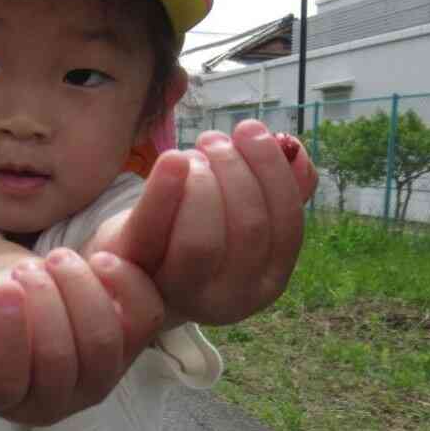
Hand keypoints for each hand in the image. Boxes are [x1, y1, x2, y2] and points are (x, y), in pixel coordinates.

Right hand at [0, 249, 164, 425]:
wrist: (30, 305)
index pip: (4, 381)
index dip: (6, 334)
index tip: (4, 287)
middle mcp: (53, 402)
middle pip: (58, 359)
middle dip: (43, 301)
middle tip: (27, 268)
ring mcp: (97, 380)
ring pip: (102, 342)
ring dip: (79, 290)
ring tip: (56, 258)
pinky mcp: (132, 349)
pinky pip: (145, 320)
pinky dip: (127, 285)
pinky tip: (99, 259)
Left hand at [98, 120, 317, 325]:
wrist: (135, 265)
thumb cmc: (196, 227)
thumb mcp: (240, 210)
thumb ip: (275, 185)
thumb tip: (294, 152)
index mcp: (268, 280)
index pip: (288, 226)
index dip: (272, 171)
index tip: (250, 130)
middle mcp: (232, 299)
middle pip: (248, 228)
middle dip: (233, 169)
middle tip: (211, 139)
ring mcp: (184, 294)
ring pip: (202, 240)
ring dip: (200, 182)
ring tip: (186, 156)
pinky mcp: (139, 276)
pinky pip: (153, 232)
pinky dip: (164, 190)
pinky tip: (173, 158)